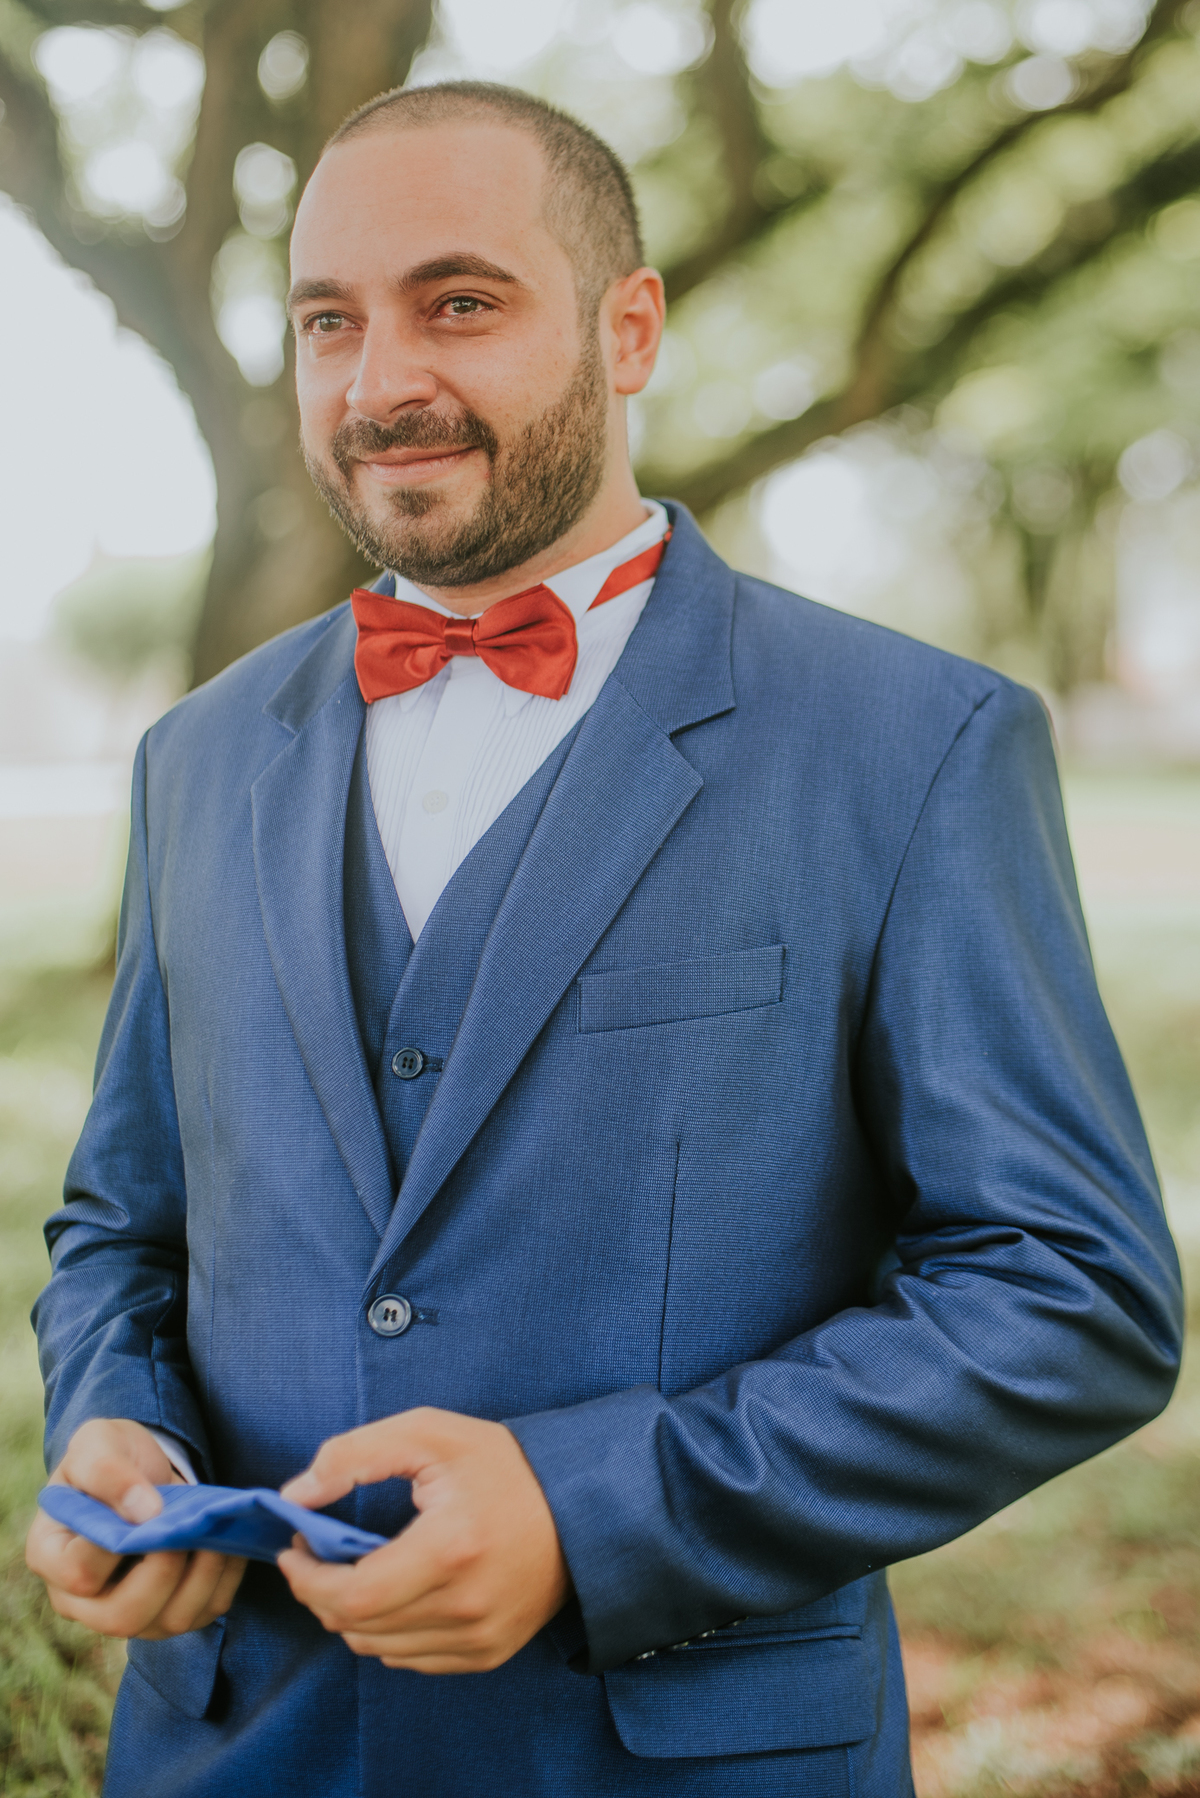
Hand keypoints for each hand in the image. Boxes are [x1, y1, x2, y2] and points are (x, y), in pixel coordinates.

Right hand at [24, 1418, 245, 1640]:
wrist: (139, 1468)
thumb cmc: (108, 1455)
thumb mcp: (96, 1443)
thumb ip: (108, 1472)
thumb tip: (145, 1512)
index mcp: (51, 1557)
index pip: (80, 1574)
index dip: (116, 1548)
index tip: (147, 1508)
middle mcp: (83, 1600)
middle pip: (122, 1618)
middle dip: (164, 1574)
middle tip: (186, 1530)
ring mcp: (126, 1611)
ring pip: (167, 1623)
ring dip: (202, 1578)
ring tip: (215, 1533)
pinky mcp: (167, 1611)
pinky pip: (203, 1612)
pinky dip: (224, 1580)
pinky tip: (230, 1543)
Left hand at [277, 1408, 570, 1673]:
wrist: (581, 1506)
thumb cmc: (503, 1465)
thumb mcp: (429, 1433)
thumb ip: (354, 1455)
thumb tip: (296, 1497)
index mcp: (450, 1550)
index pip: (352, 1596)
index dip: (309, 1579)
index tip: (295, 1548)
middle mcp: (465, 1606)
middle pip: (358, 1628)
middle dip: (321, 1592)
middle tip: (316, 1554)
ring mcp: (478, 1638)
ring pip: (379, 1649)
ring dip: (352, 1613)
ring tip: (356, 1569)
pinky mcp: (487, 1654)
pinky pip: (411, 1659)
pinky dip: (388, 1631)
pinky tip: (396, 1590)